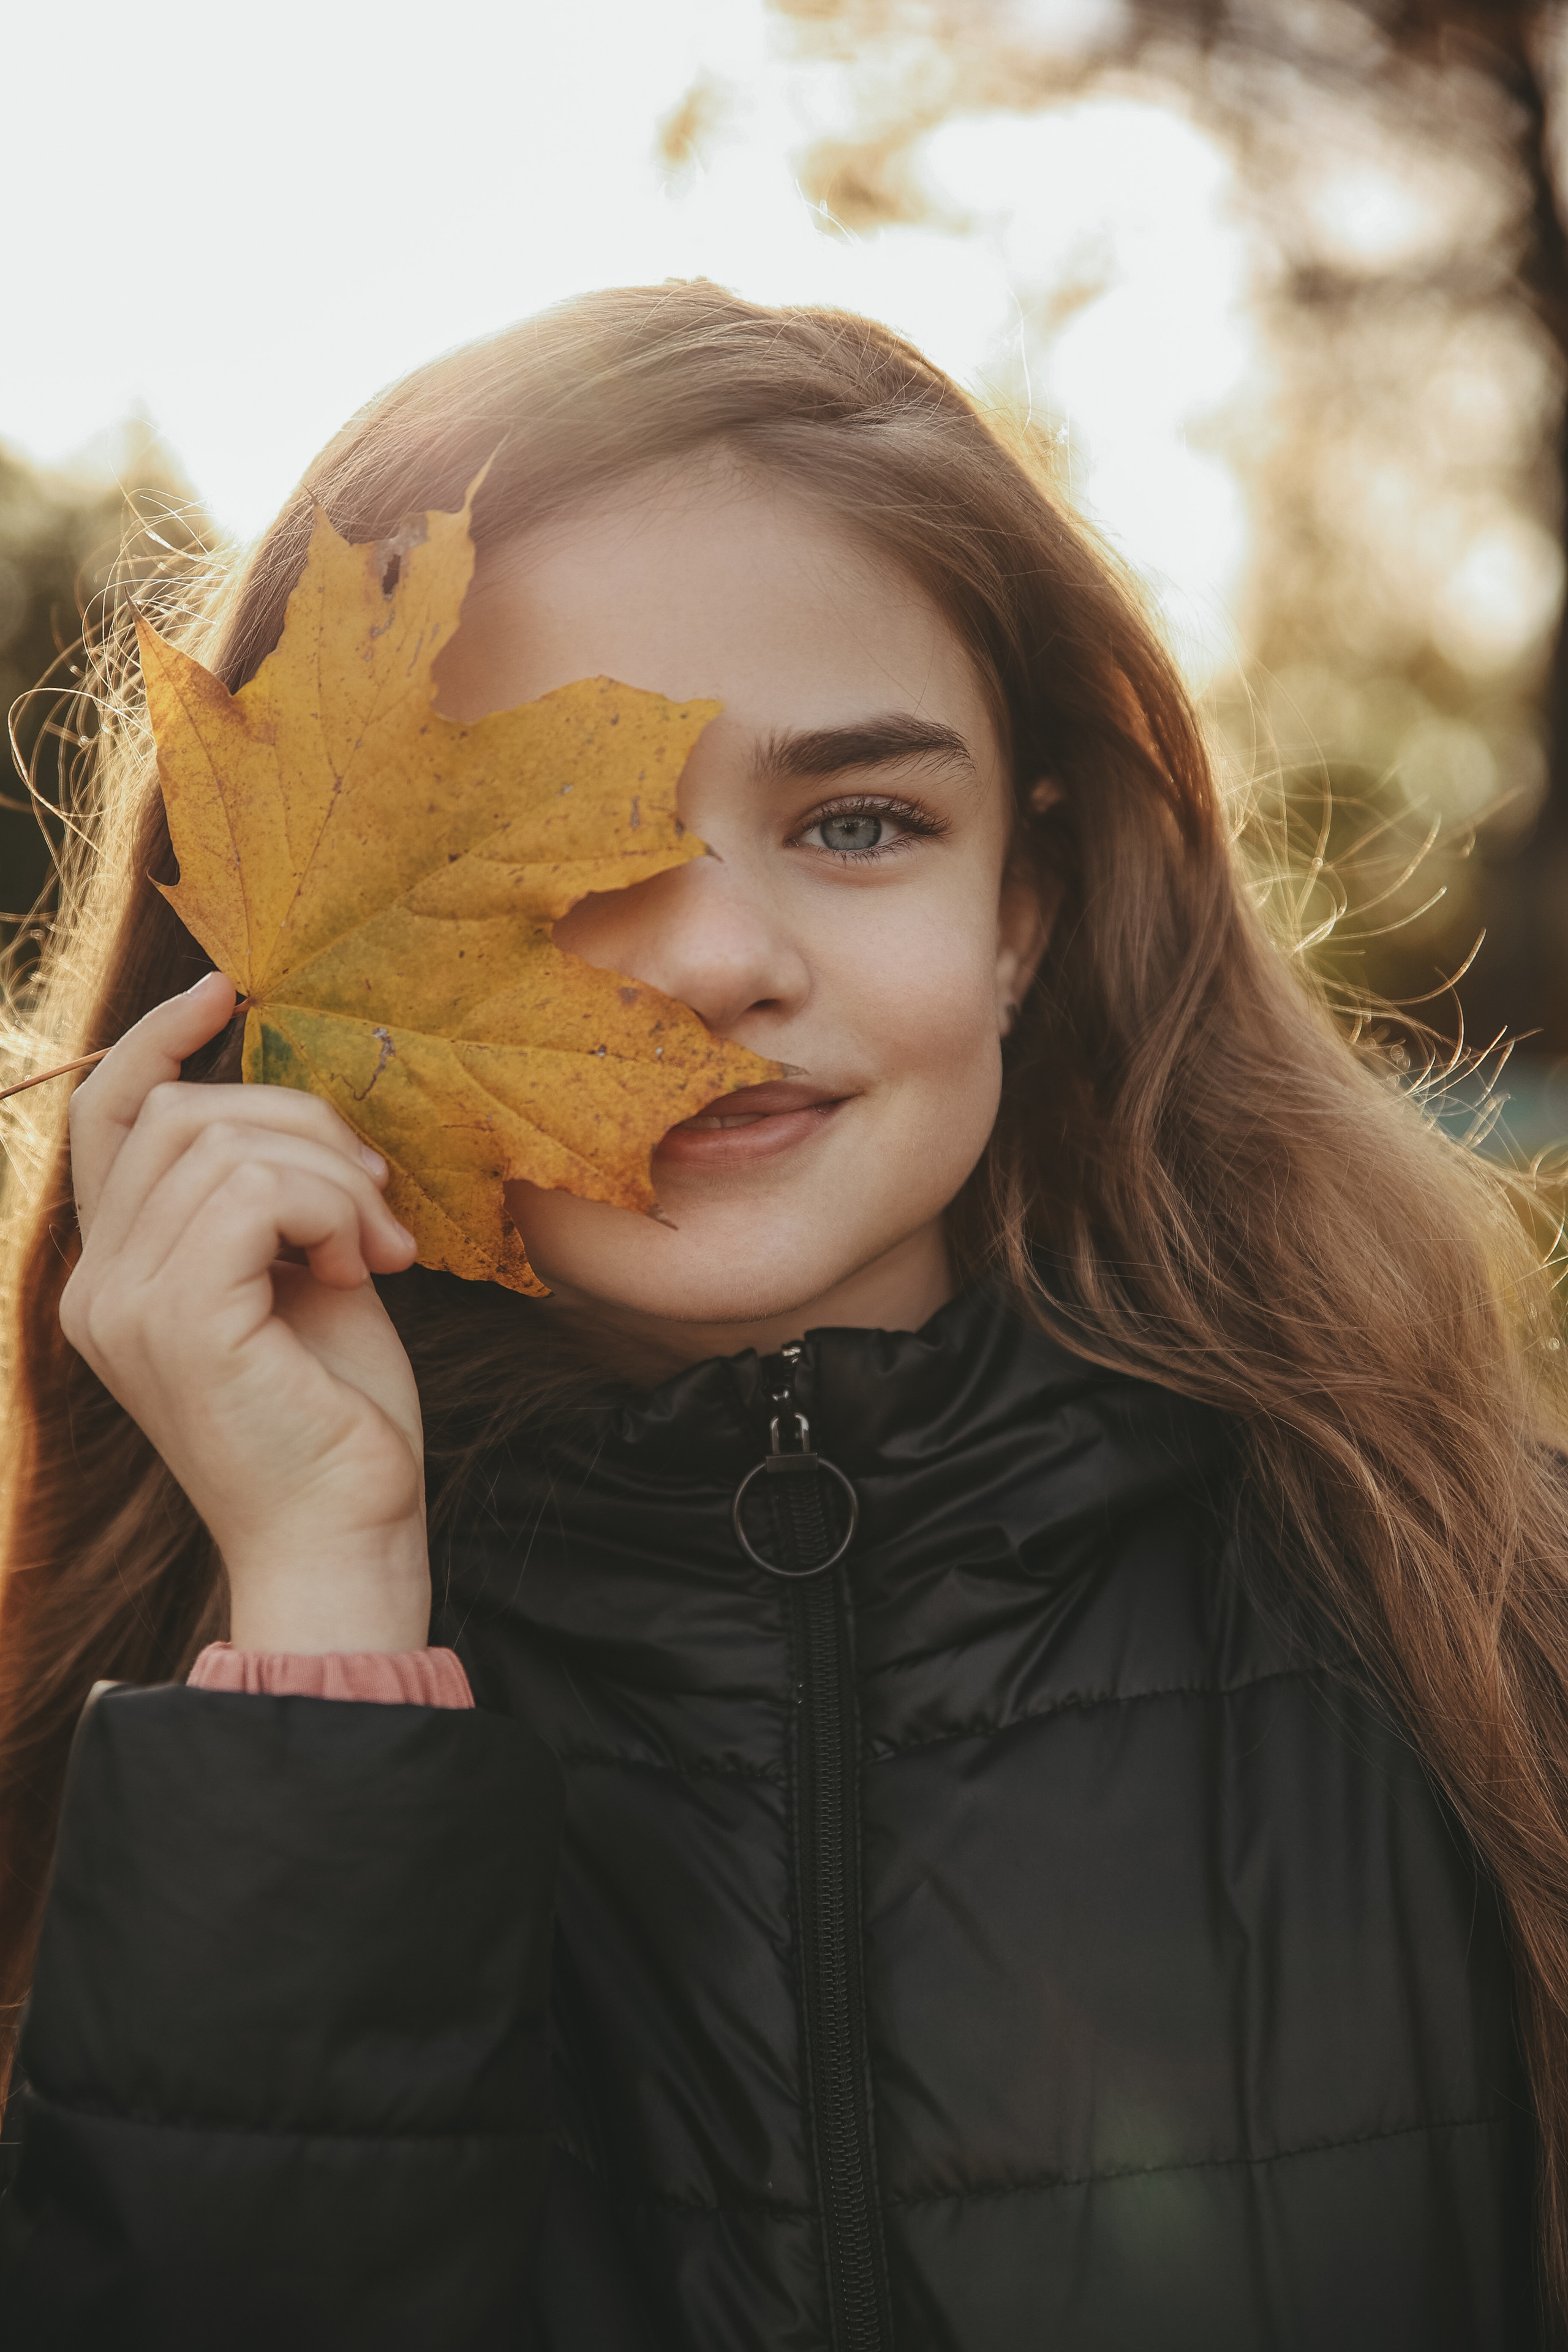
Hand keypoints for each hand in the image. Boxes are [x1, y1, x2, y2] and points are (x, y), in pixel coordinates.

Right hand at [60, 973, 428, 1653]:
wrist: (348, 1535)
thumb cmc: (338, 1418)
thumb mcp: (301, 1280)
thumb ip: (273, 1200)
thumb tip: (294, 1113)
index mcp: (117, 1275)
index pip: (107, 1119)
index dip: (157, 1040)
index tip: (225, 992)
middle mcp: (97, 1287)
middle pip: (181, 1112)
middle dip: (302, 1125)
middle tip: (379, 1203)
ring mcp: (127, 1304)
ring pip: (224, 1143)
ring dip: (331, 1178)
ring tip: (378, 1248)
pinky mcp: (180, 1319)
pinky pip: (253, 1191)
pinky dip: (327, 1208)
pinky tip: (362, 1266)